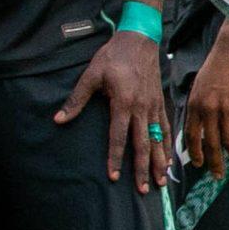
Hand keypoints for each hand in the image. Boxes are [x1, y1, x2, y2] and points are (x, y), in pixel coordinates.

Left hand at [56, 28, 168, 189]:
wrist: (140, 40)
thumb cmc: (113, 57)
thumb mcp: (91, 75)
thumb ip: (77, 100)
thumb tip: (59, 119)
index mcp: (124, 102)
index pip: (119, 136)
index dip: (116, 157)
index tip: (114, 177)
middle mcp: (142, 108)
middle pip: (143, 144)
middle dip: (142, 168)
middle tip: (142, 189)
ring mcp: (154, 106)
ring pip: (158, 140)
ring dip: (159, 162)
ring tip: (160, 181)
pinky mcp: (160, 103)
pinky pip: (166, 128)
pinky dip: (168, 146)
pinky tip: (169, 160)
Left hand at [180, 25, 228, 175]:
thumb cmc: (217, 69)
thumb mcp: (199, 88)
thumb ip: (199, 109)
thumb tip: (202, 132)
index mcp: (195, 106)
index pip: (192, 137)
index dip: (196, 154)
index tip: (200, 165)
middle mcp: (208, 110)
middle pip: (211, 144)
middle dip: (215, 163)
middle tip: (218, 176)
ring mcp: (227, 109)